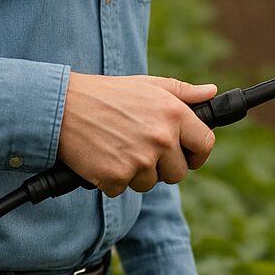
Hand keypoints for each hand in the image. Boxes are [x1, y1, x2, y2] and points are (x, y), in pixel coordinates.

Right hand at [57, 73, 216, 196]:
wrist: (64, 106)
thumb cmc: (108, 94)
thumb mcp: (148, 85)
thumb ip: (183, 92)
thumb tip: (210, 93)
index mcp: (174, 113)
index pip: (205, 143)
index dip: (198, 153)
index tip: (189, 155)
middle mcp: (161, 138)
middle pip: (178, 173)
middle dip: (163, 167)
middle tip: (142, 149)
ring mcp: (139, 160)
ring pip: (150, 183)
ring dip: (136, 173)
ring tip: (119, 147)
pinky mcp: (116, 177)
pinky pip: (122, 189)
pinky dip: (112, 179)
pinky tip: (103, 157)